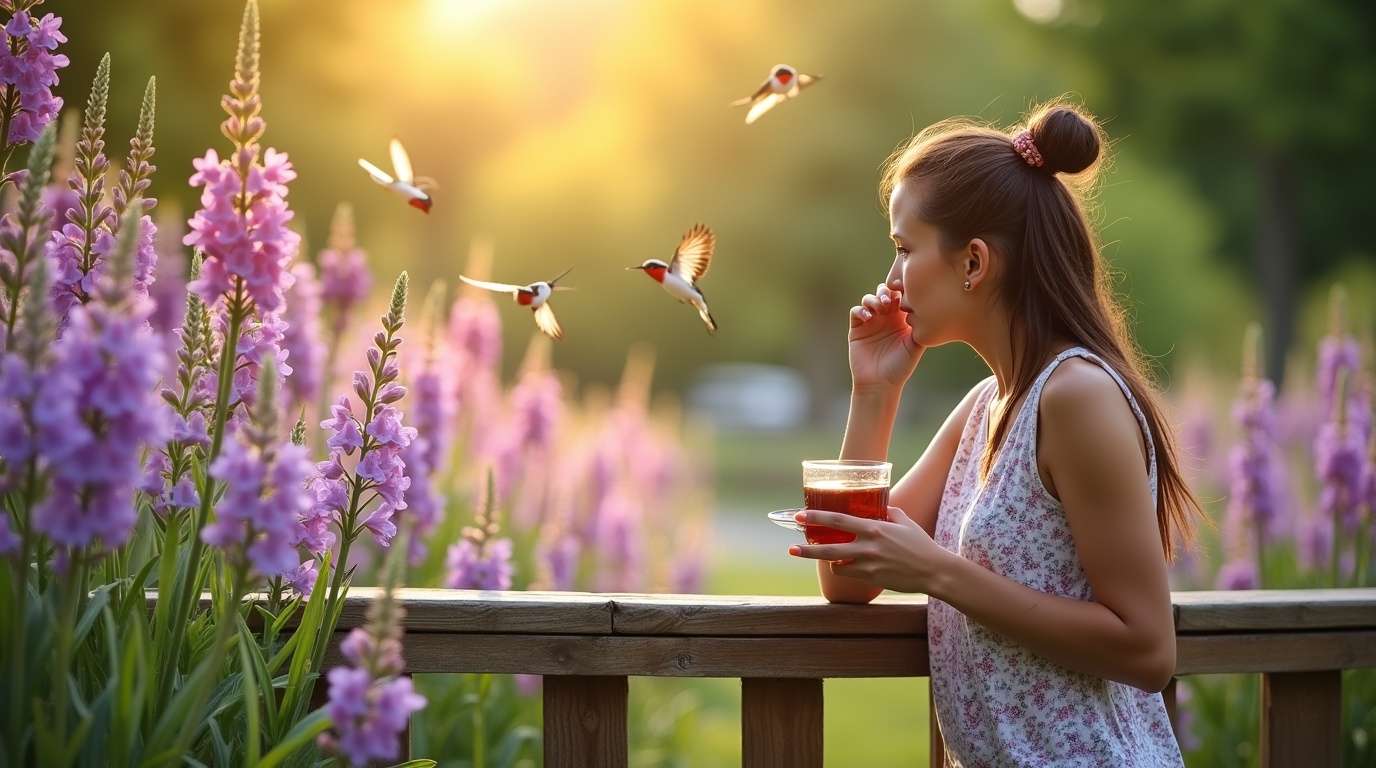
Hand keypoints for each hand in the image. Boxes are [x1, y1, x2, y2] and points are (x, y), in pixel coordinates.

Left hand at [788, 506, 948, 593]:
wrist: (934, 571)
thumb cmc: (921, 544)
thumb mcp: (904, 522)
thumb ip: (889, 513)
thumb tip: (879, 507)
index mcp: (874, 528)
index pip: (838, 521)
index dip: (817, 518)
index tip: (800, 516)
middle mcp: (868, 546)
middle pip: (829, 548)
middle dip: (807, 549)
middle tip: (791, 548)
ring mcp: (869, 565)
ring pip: (837, 564)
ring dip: (828, 560)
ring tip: (823, 555)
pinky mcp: (871, 579)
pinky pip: (849, 573)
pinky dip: (844, 569)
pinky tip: (844, 565)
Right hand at [848, 281, 922, 390]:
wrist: (880, 384)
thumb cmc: (900, 367)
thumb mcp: (916, 346)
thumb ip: (920, 327)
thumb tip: (922, 307)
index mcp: (901, 319)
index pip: (901, 297)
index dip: (902, 291)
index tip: (906, 293)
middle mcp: (886, 318)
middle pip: (884, 292)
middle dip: (887, 291)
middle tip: (891, 299)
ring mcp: (871, 322)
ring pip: (869, 299)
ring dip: (874, 298)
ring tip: (880, 307)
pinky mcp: (857, 328)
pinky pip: (856, 311)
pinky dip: (861, 310)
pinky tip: (869, 318)